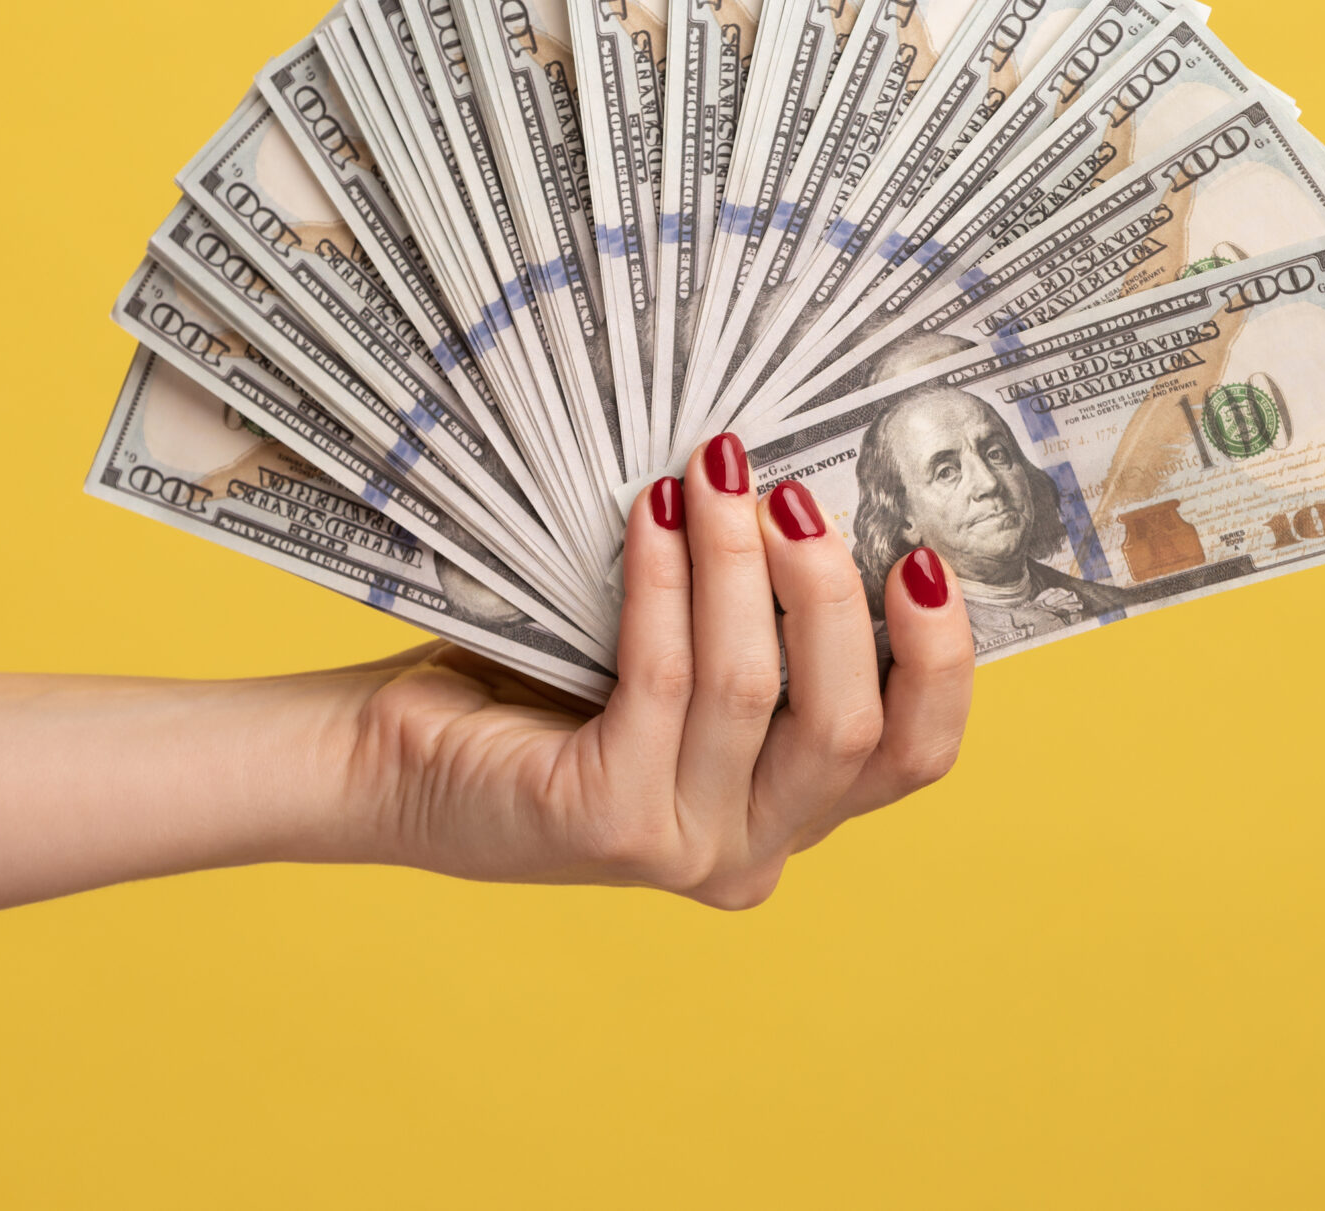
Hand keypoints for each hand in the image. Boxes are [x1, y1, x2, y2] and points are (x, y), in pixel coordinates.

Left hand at [335, 432, 974, 908]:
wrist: (384, 760)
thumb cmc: (540, 693)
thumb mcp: (686, 665)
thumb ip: (761, 625)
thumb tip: (816, 493)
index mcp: (791, 815)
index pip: (912, 757)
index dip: (941, 661)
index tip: (925, 559)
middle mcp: (751, 853)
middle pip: (852, 728)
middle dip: (833, 594)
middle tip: (796, 496)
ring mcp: (682, 848)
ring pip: (754, 691)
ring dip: (738, 561)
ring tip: (718, 471)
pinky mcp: (608, 820)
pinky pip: (663, 678)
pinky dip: (663, 582)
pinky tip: (650, 512)